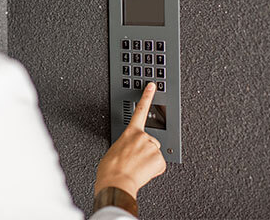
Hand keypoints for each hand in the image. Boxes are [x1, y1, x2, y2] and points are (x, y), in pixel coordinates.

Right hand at [94, 83, 166, 199]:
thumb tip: (129, 150)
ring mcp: (152, 148)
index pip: (140, 110)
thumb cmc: (110, 169)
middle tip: (134, 161)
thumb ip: (126, 143)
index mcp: (130, 132)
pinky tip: (143, 172)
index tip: (152, 86)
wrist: (116, 183)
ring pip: (154, 154)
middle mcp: (143, 137)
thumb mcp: (114, 149)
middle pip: (150, 141)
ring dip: (147, 161)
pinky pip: (159, 165)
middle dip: (145, 151)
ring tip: (136, 168)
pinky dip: (153, 170)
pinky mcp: (159, 160)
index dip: (147, 96)